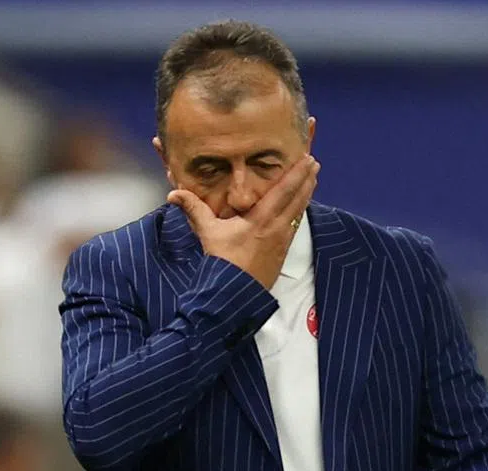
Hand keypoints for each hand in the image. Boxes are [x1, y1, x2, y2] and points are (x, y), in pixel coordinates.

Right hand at [167, 155, 318, 289]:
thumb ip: (194, 209)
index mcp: (261, 219)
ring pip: (299, 211)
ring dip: (306, 193)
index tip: (306, 159)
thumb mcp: (208, 233)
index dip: (296, 174)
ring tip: (312, 179)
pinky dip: (300, 211)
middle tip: (314, 163)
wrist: (236, 294)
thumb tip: (174, 193)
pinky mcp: (282, 251)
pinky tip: (301, 207)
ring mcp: (282, 240)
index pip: (283, 191)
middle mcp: (276, 227)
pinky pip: (295, 225)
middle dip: (306, 179)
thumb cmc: (223, 263)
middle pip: (297, 199)